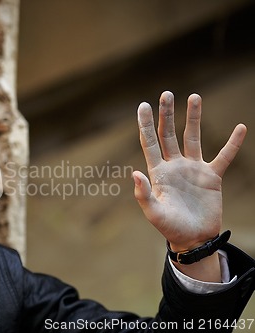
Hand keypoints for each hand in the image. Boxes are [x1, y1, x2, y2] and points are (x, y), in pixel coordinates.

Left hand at [133, 91, 246, 251]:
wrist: (193, 239)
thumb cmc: (170, 228)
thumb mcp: (154, 212)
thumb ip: (143, 194)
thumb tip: (134, 172)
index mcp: (157, 172)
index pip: (150, 142)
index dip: (146, 124)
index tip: (143, 105)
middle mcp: (174, 166)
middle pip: (169, 134)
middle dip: (167, 114)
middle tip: (167, 93)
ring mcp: (193, 169)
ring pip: (192, 137)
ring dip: (193, 118)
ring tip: (194, 96)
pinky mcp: (212, 177)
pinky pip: (223, 156)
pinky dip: (232, 144)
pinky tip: (240, 128)